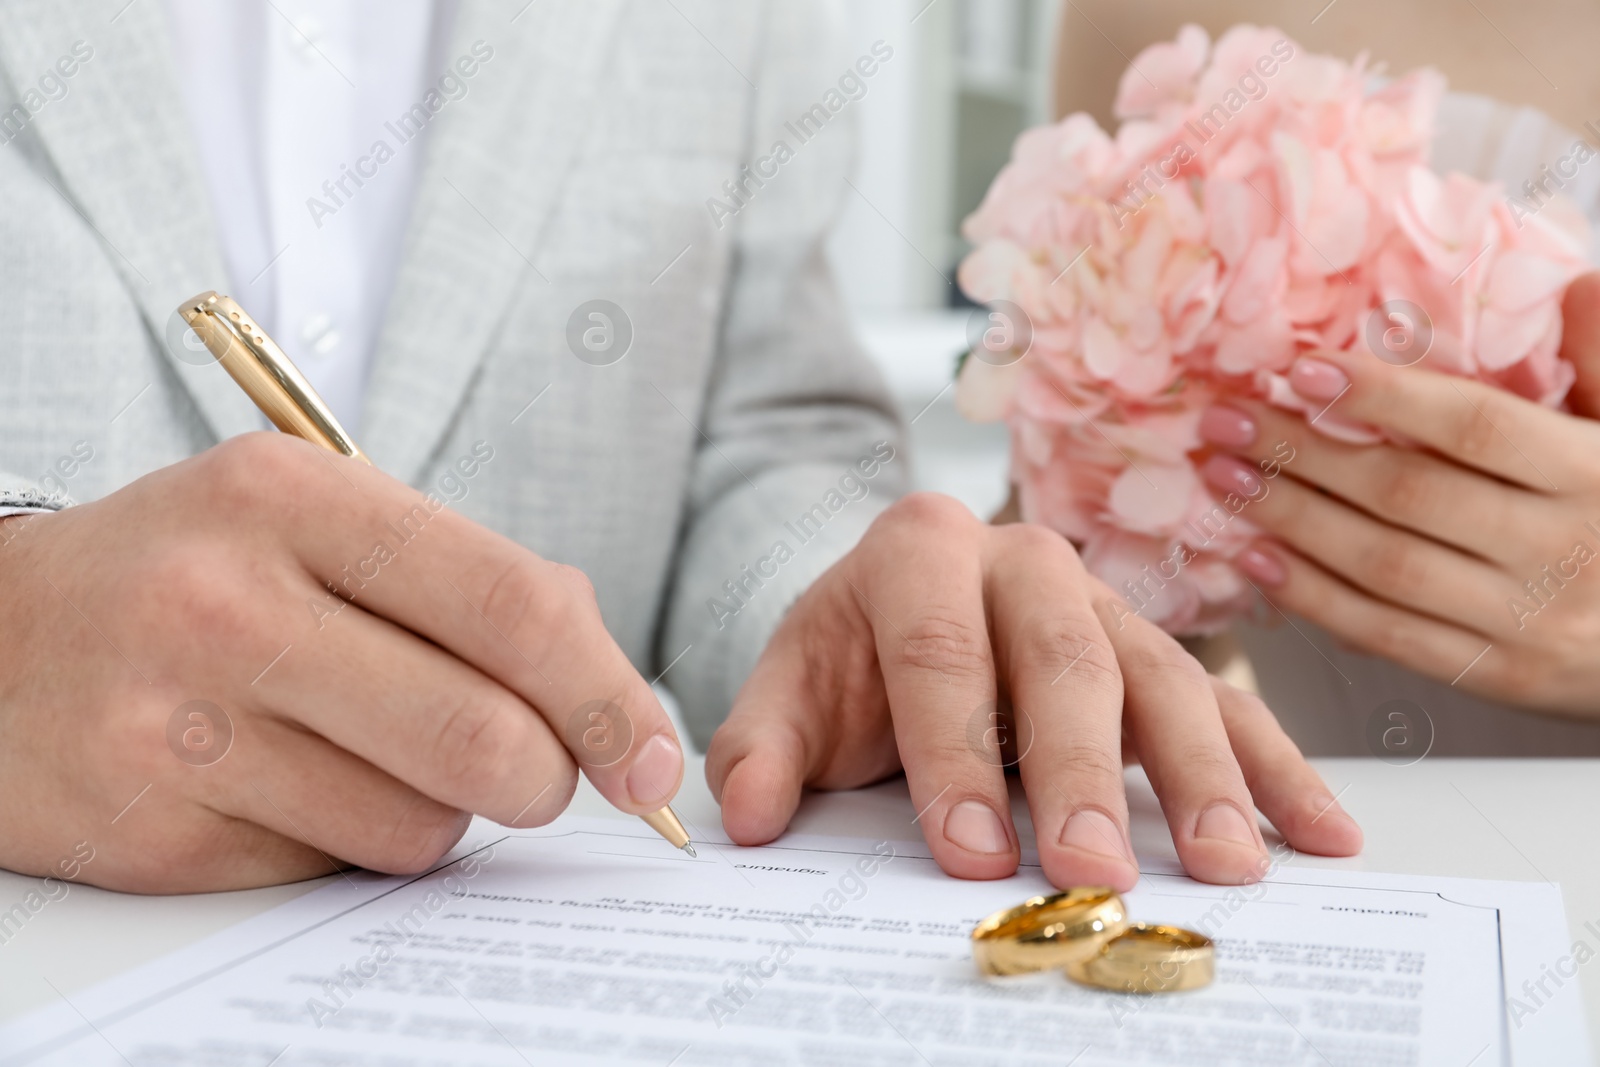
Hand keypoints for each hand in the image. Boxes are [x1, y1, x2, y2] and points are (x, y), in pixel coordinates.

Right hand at [0, 433, 683, 891]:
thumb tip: (613, 703)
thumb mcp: (319, 521)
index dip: (608, 692)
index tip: (652, 754)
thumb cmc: (200, 573)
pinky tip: (289, 787)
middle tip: (539, 774)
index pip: (510, 602)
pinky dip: (350, 843)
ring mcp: (182, 724)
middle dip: (547, 776)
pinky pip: (332, 870)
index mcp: (295, 496)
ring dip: (439, 811)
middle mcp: (230, 602)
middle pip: (482, 735)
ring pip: (419, 825)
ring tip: (372, 753)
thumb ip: (468, 587)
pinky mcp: (155, 832)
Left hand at [706, 493, 1361, 889]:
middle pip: (1061, 658)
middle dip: (1079, 770)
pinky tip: (1316, 833)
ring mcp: (1101, 604)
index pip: (939, 648)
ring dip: (1199, 775)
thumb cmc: (853, 658)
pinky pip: (1225, 701)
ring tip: (1223, 867)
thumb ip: (764, 747)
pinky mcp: (1155, 650)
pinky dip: (1274, 767)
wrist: (901, 610)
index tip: (967, 853)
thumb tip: (751, 813)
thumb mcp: (791, 691)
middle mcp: (1023, 560)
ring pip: (1159, 676)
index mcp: (920, 550)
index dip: (950, 751)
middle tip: (1092, 868)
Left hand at [1196, 273, 1599, 714]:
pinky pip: (1388, 634)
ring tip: (1224, 479)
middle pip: (1409, 495)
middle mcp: (1561, 551)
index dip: (1385, 396)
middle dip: (1305, 454)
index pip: (1475, 428)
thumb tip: (1570, 288)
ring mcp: (1526, 622)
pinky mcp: (1496, 675)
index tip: (1303, 369)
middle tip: (1228, 422)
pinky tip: (1258, 558)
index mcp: (1596, 476)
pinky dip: (1313, 596)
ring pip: (1386, 566)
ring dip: (1292, 520)